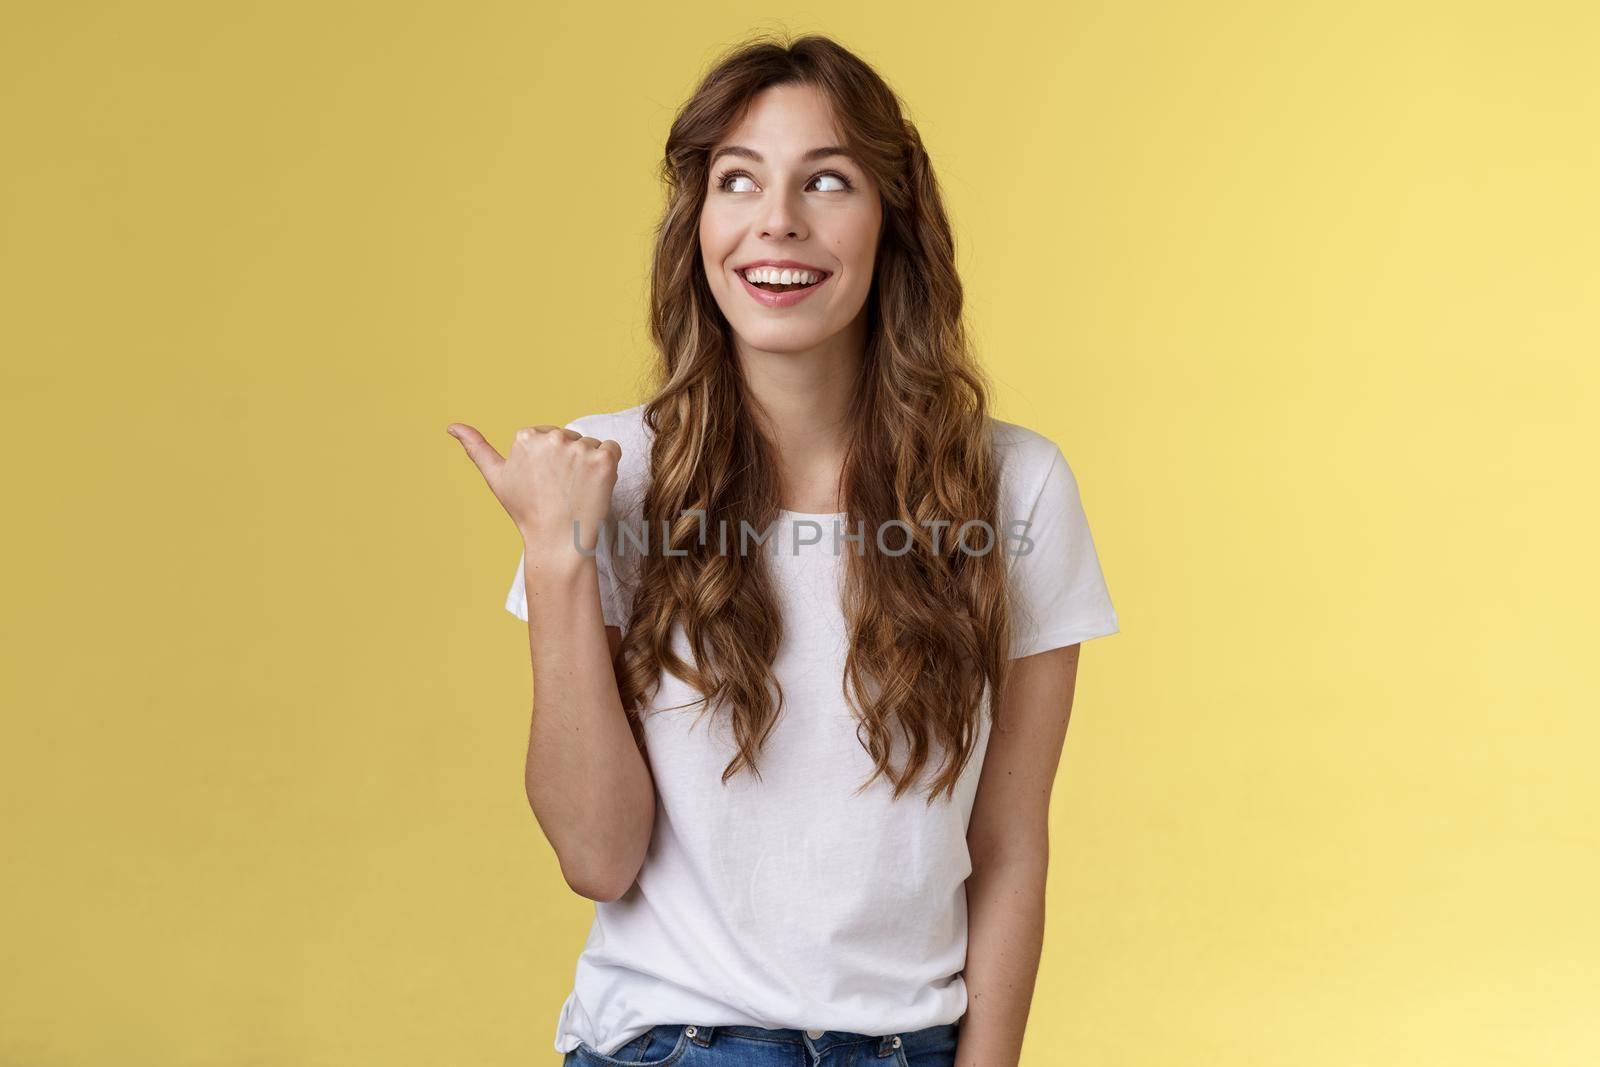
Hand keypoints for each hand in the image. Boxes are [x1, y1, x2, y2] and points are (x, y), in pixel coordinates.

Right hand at [446, 422, 621, 561]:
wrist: (557, 541)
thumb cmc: (527, 511)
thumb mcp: (496, 478)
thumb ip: (476, 448)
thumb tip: (451, 426)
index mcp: (526, 436)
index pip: (550, 437)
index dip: (551, 462)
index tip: (545, 483)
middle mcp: (552, 437)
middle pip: (572, 439)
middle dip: (570, 461)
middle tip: (561, 490)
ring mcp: (579, 448)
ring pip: (592, 446)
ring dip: (590, 465)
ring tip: (577, 491)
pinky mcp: (603, 460)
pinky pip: (613, 449)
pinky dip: (609, 467)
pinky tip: (595, 486)